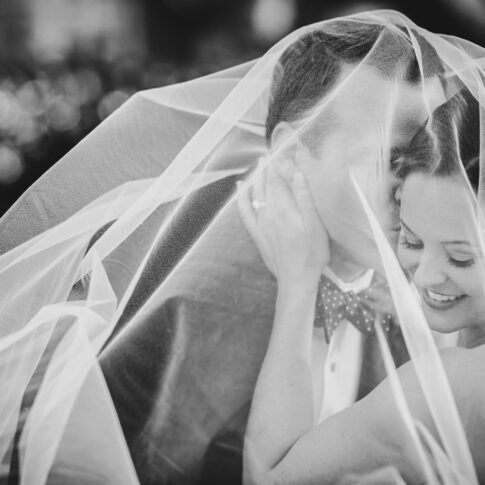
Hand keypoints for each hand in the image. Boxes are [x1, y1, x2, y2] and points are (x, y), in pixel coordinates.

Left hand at [237, 160, 329, 286]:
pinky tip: (240, 186)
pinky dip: (241, 197)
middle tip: (271, 150)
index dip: (279, 161)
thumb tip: (297, 173)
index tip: (280, 147)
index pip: (278, 178)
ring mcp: (260, 222)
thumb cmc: (312, 254)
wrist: (296, 280)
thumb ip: (305, 199)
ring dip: (258, 176)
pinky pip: (244, 210)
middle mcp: (269, 212)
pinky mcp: (257, 233)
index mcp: (284, 208)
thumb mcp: (316, 226)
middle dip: (269, 165)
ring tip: (261, 162)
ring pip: (256, 193)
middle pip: (266, 183)